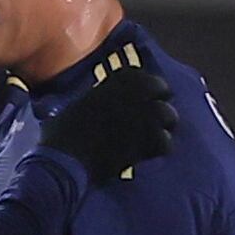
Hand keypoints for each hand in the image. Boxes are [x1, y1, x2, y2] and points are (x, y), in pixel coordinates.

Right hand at [39, 67, 176, 180]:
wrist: (66, 156)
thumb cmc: (65, 131)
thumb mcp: (82, 103)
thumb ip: (102, 98)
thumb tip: (108, 103)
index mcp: (119, 78)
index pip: (146, 78)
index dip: (147, 91)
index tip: (143, 101)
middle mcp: (137, 90)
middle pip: (164, 91)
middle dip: (159, 104)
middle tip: (152, 120)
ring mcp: (145, 113)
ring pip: (169, 116)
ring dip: (162, 127)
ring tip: (151, 138)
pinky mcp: (149, 138)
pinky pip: (166, 141)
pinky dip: (158, 149)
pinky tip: (146, 155)